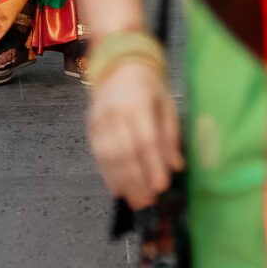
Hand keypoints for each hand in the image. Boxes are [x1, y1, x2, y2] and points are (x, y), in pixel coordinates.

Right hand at [85, 57, 182, 210]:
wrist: (118, 65)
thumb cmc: (149, 87)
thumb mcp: (167, 104)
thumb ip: (170, 136)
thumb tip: (176, 166)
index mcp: (138, 101)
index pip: (145, 138)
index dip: (153, 164)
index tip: (161, 186)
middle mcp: (115, 111)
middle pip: (125, 151)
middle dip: (137, 180)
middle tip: (148, 202)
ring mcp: (99, 119)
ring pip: (109, 157)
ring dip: (122, 182)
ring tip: (136, 201)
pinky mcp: (91, 127)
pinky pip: (98, 155)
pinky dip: (108, 175)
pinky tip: (118, 189)